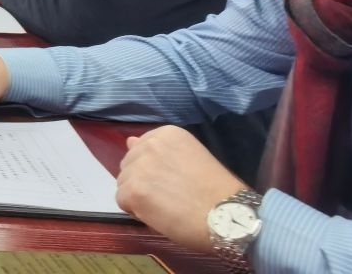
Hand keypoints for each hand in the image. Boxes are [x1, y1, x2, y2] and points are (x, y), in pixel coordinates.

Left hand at [115, 126, 244, 250]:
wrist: (229, 218)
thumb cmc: (218, 193)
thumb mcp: (189, 160)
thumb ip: (158, 151)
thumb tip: (129, 141)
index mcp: (167, 134)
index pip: (141, 150)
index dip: (154, 171)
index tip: (174, 183)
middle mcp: (150, 144)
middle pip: (130, 165)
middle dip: (143, 183)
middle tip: (171, 198)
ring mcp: (139, 166)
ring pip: (124, 183)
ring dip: (140, 197)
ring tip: (168, 207)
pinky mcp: (133, 190)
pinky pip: (122, 201)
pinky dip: (137, 212)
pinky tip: (161, 216)